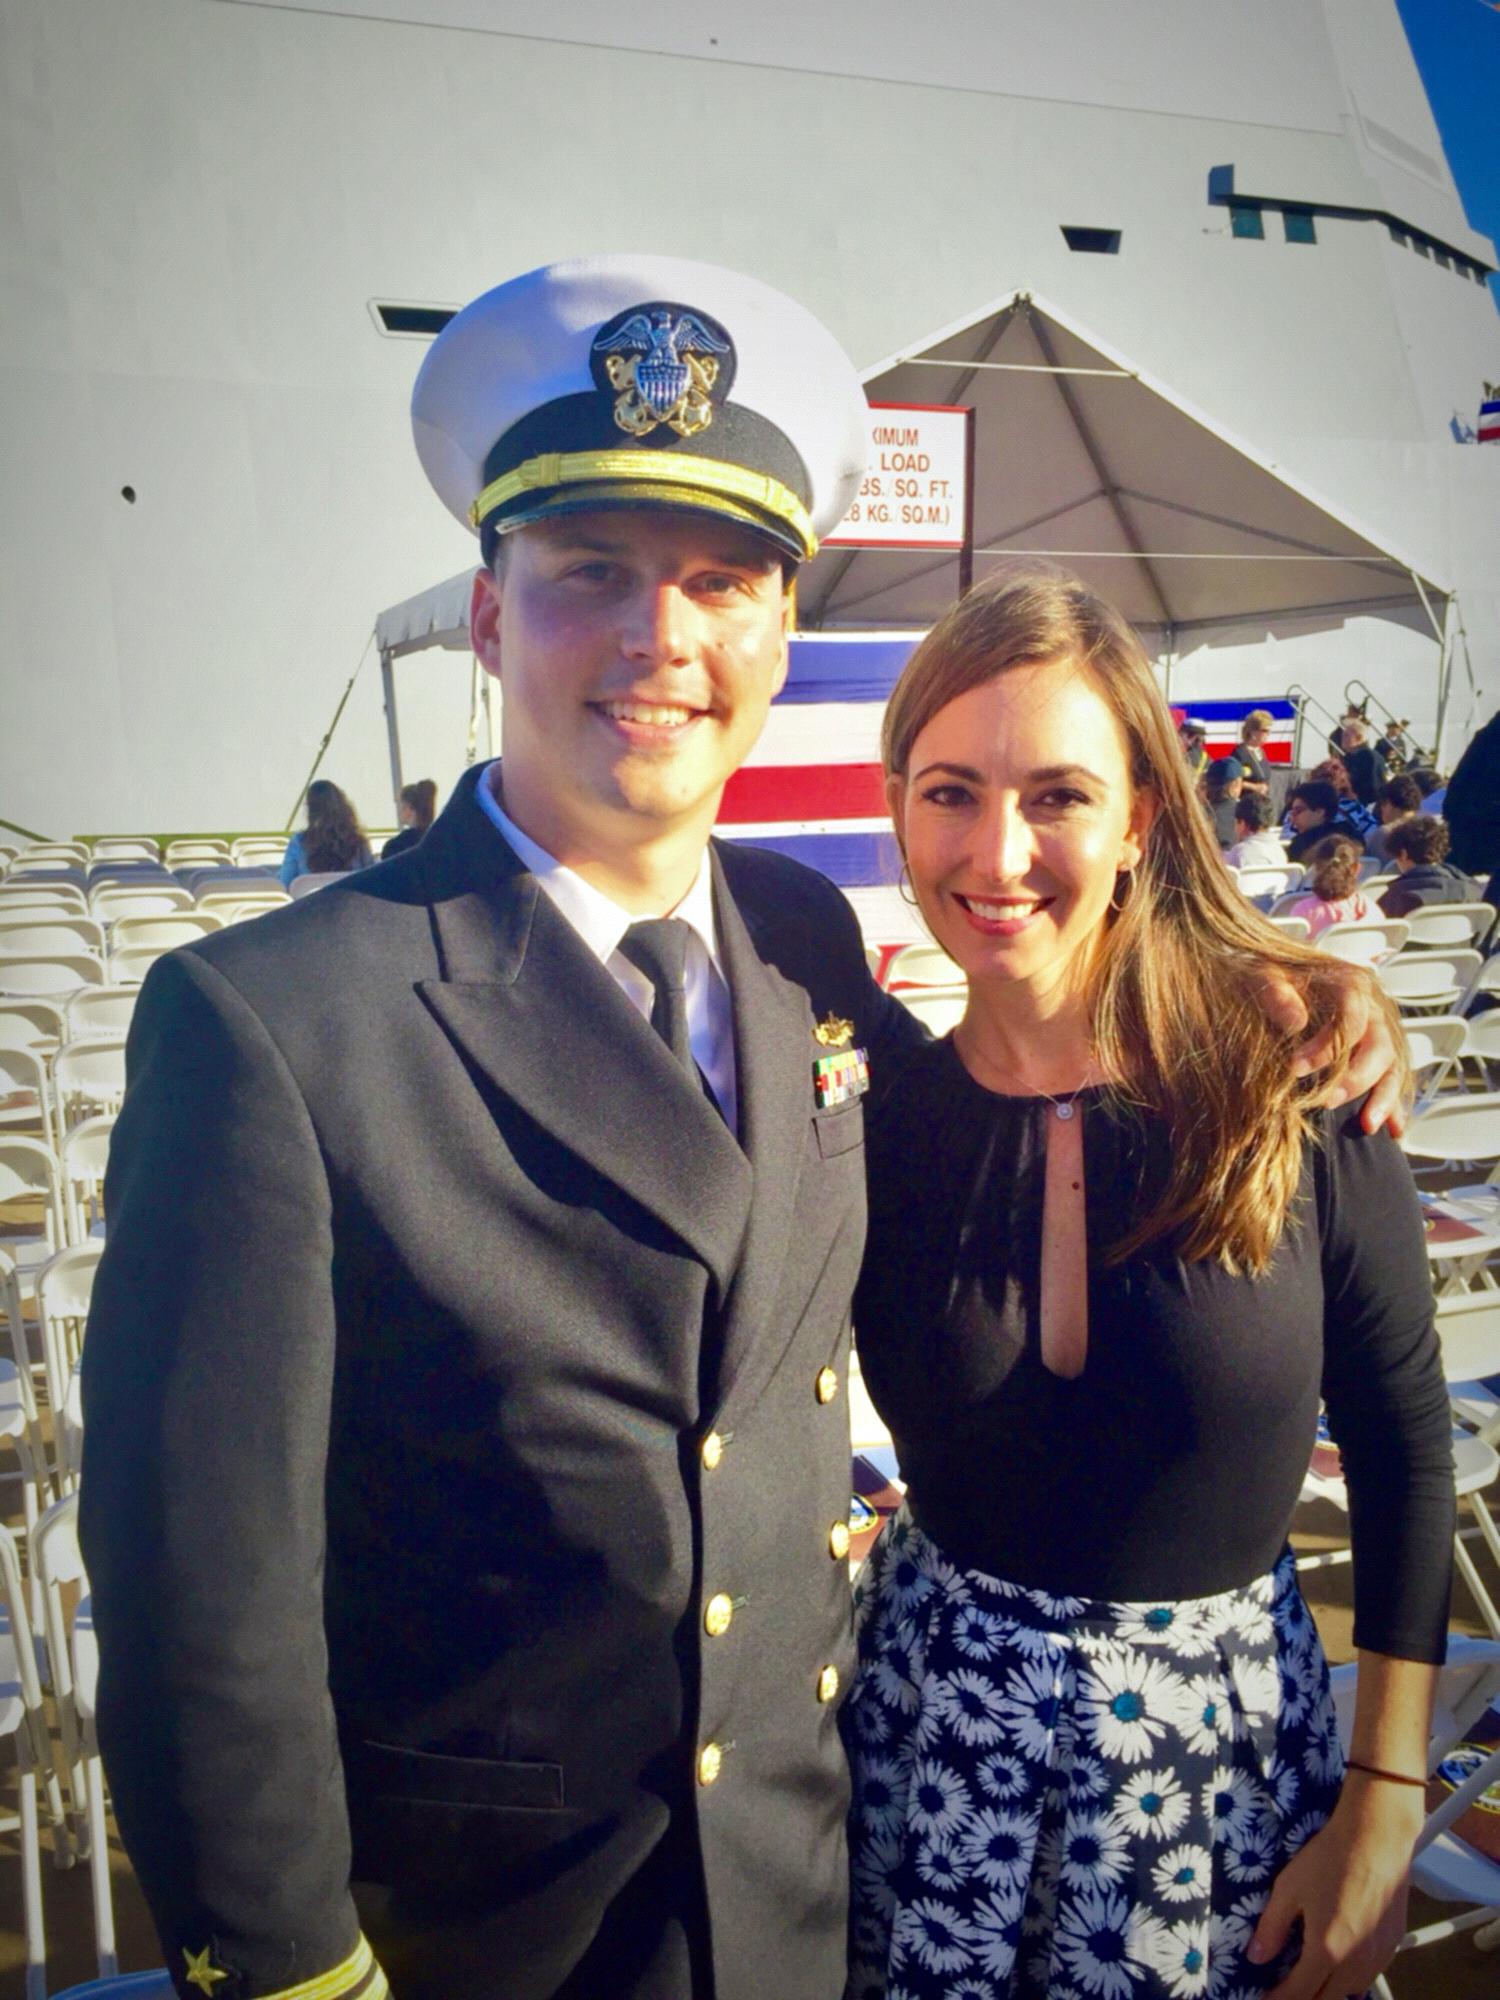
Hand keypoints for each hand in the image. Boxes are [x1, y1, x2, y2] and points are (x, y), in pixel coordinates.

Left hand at [1249, 1781, 1421, 1996]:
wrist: (1376, 1839)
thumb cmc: (1329, 1860)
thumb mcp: (1289, 1889)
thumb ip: (1272, 1927)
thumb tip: (1256, 1956)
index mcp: (1327, 1953)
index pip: (1298, 1994)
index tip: (1264, 1999)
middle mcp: (1356, 1964)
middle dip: (1303, 1999)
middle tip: (1285, 1988)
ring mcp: (1379, 1957)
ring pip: (1350, 1991)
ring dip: (1328, 1990)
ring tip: (1310, 1976)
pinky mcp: (1394, 1946)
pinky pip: (1368, 1975)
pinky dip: (1350, 1978)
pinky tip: (1339, 1962)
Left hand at [1255, 962, 1406, 1136]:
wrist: (1287, 975)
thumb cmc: (1275, 975)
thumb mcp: (1266, 973)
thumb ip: (1276, 993)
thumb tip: (1294, 1022)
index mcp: (1352, 984)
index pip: (1351, 1021)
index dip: (1327, 1049)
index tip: (1294, 1070)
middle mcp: (1375, 1008)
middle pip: (1380, 1047)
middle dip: (1356, 1078)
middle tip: (1326, 1101)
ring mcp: (1382, 1031)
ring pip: (1394, 1066)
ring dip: (1383, 1098)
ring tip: (1367, 1126)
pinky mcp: (1380, 1052)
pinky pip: (1395, 1079)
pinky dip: (1394, 1105)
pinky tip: (1393, 1130)